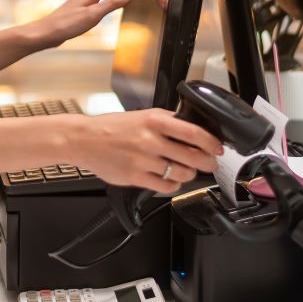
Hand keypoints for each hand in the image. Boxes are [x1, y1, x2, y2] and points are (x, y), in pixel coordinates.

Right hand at [71, 109, 222, 191]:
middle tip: (210, 163)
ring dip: (189, 174)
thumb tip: (194, 129)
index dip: (211, 143)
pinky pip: (165, 186)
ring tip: (185, 170)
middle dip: (207, 163)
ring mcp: (143, 160)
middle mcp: (150, 140)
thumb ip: (167, 121)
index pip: (193, 133)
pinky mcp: (136, 177)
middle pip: (192, 157)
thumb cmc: (112, 127)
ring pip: (181, 173)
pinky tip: (169, 178)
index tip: (218, 148)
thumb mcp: (142, 115)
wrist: (84, 140)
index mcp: (154, 121)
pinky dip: (173, 184)